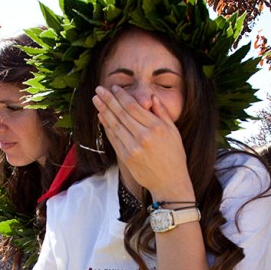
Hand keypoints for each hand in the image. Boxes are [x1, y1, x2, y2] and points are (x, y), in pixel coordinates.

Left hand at [92, 85, 193, 199]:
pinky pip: (113, 138)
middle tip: (99, 89)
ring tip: (96, 100)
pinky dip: (106, 126)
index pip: (134, 106)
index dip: (121, 96)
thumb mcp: (174, 132)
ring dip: (103, 111)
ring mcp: (133, 147)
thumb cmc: (174, 156)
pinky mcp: (126, 157)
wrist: (169, 182)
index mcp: (156, 127)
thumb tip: (151, 97)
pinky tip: (101, 117)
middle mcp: (143, 136)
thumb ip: (162, 113)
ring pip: (114, 125)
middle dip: (108, 99)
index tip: (114, 88)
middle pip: (121, 113)